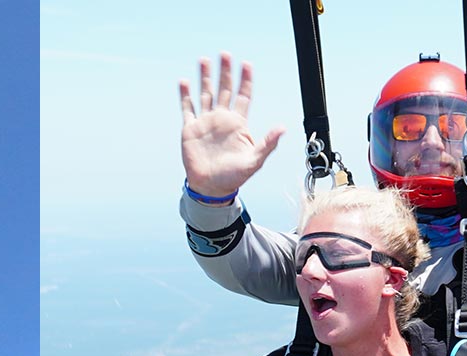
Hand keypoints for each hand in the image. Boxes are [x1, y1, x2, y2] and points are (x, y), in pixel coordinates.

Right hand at [179, 53, 284, 198]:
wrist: (210, 189)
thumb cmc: (233, 178)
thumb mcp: (254, 161)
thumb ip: (268, 143)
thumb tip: (283, 128)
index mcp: (238, 124)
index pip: (243, 95)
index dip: (245, 80)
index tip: (246, 64)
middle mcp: (222, 119)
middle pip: (224, 89)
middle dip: (225, 71)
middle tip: (225, 54)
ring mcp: (206, 123)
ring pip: (205, 94)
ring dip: (205, 77)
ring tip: (204, 60)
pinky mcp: (190, 130)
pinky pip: (187, 109)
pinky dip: (185, 95)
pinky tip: (184, 81)